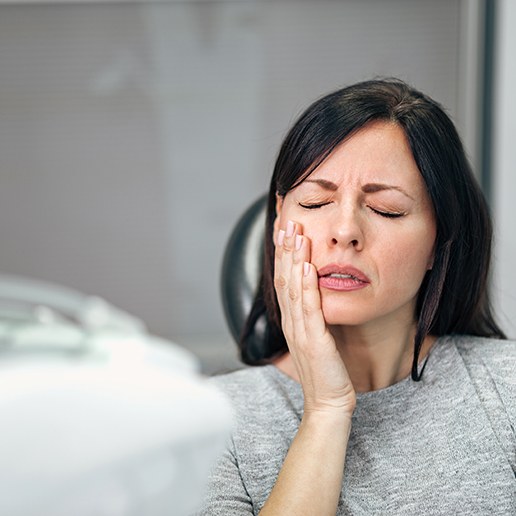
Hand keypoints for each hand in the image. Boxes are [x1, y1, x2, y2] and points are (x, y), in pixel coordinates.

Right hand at [274, 219, 355, 416]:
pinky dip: (306, 285)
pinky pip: (308, 308)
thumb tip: (316, 293)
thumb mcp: (316, 338)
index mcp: (292, 320)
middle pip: (283, 278)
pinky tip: (307, 266)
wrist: (328, 403)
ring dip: (293, 259)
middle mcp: (291, 322)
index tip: (285, 230)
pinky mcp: (314, 341)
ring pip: (293, 288)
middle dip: (284, 248)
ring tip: (297, 234)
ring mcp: (300, 331)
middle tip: (286, 221)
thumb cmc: (325, 371)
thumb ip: (312, 316)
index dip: (282, 254)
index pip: (283, 280)